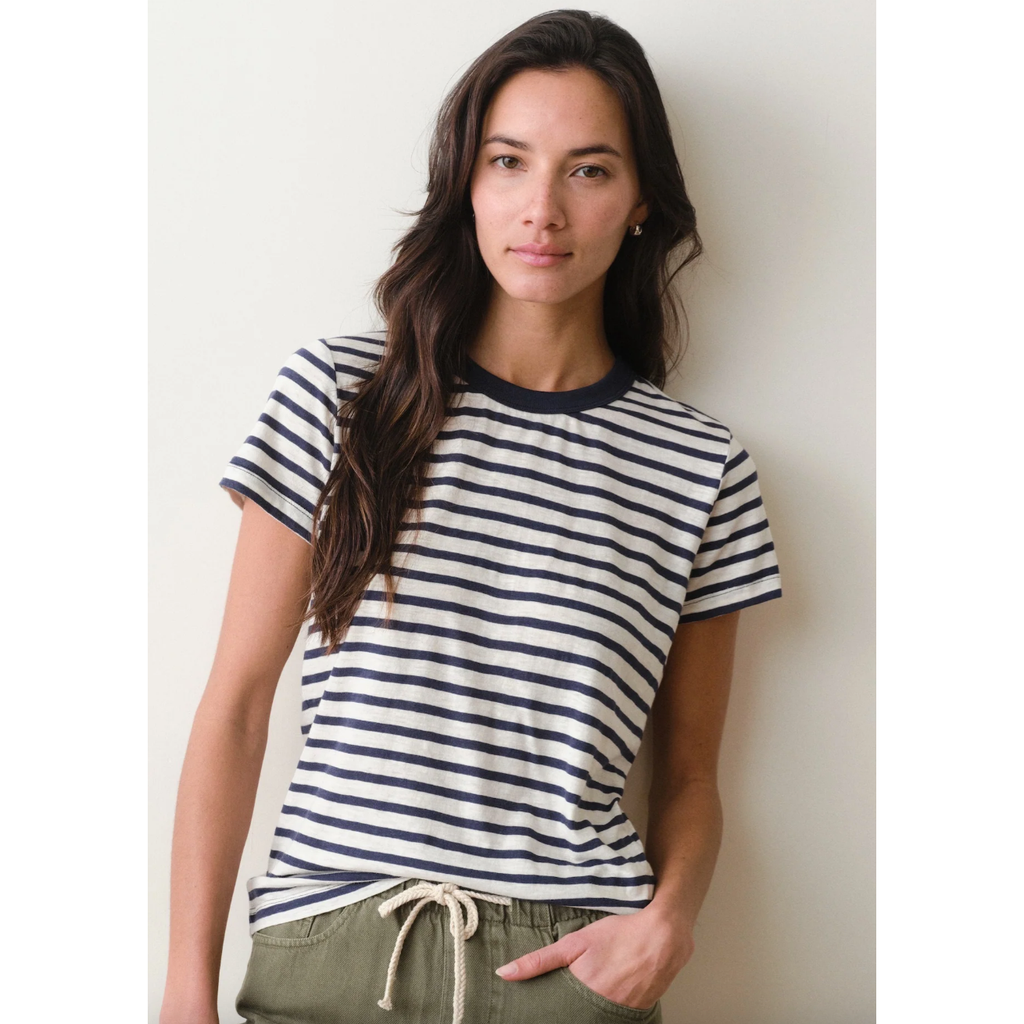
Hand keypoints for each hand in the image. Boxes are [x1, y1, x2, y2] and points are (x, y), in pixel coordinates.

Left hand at [494, 905, 693, 1008]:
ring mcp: (621, 1014)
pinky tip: (611, 990)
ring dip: (589, 1008)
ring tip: (591, 991)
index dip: (548, 1010)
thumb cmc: (620, 934)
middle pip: (576, 1016)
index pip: (556, 1013)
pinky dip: (609, 1007)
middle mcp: (600, 1009)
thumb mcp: (575, 942)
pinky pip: (616, 1016)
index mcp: (581, 993)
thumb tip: (504, 973)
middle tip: (570, 996)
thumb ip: (540, 960)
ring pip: (597, 1016)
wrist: (664, 936)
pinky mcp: (638, 1013)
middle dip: (569, 1009)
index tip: (537, 1010)